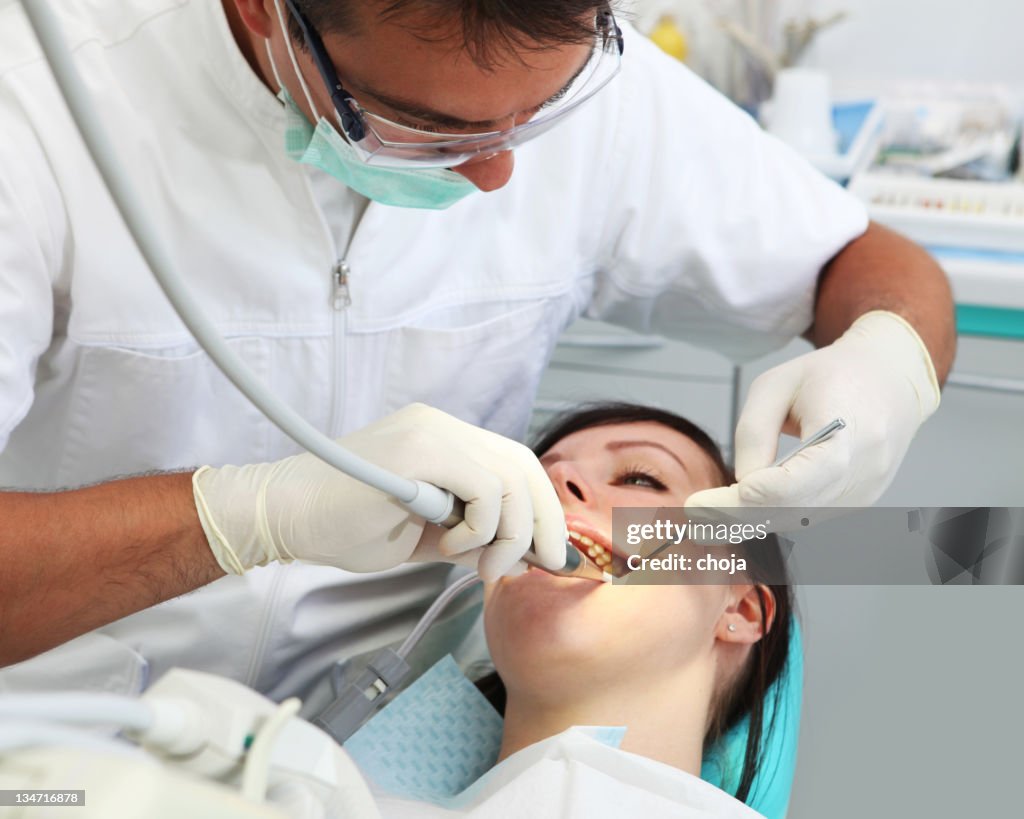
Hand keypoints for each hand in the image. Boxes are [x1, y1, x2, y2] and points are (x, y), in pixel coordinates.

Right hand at [192, 403, 566, 580]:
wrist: (284, 517)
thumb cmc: (342, 526)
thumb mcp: (423, 537)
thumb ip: (468, 538)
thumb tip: (515, 555)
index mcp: (444, 439)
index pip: (514, 464)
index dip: (543, 510)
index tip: (551, 554)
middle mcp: (442, 425)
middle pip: (522, 465)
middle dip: (544, 523)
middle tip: (544, 566)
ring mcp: (430, 431)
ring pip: (509, 478)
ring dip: (510, 534)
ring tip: (485, 567)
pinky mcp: (418, 448)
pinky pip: (483, 488)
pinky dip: (481, 527)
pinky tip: (451, 544)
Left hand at [686, 311, 940, 529]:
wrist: (890, 378)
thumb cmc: (832, 374)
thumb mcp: (777, 386)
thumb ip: (754, 434)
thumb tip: (741, 483)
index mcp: (849, 435)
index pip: (792, 486)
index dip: (744, 500)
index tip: (702, 502)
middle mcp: (863, 473)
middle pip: (792, 511)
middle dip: (739, 515)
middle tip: (696, 513)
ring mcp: (866, 492)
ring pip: (799, 520)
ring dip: (755, 518)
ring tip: (713, 511)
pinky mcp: (860, 500)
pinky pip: (810, 516)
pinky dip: (776, 513)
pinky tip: (747, 505)